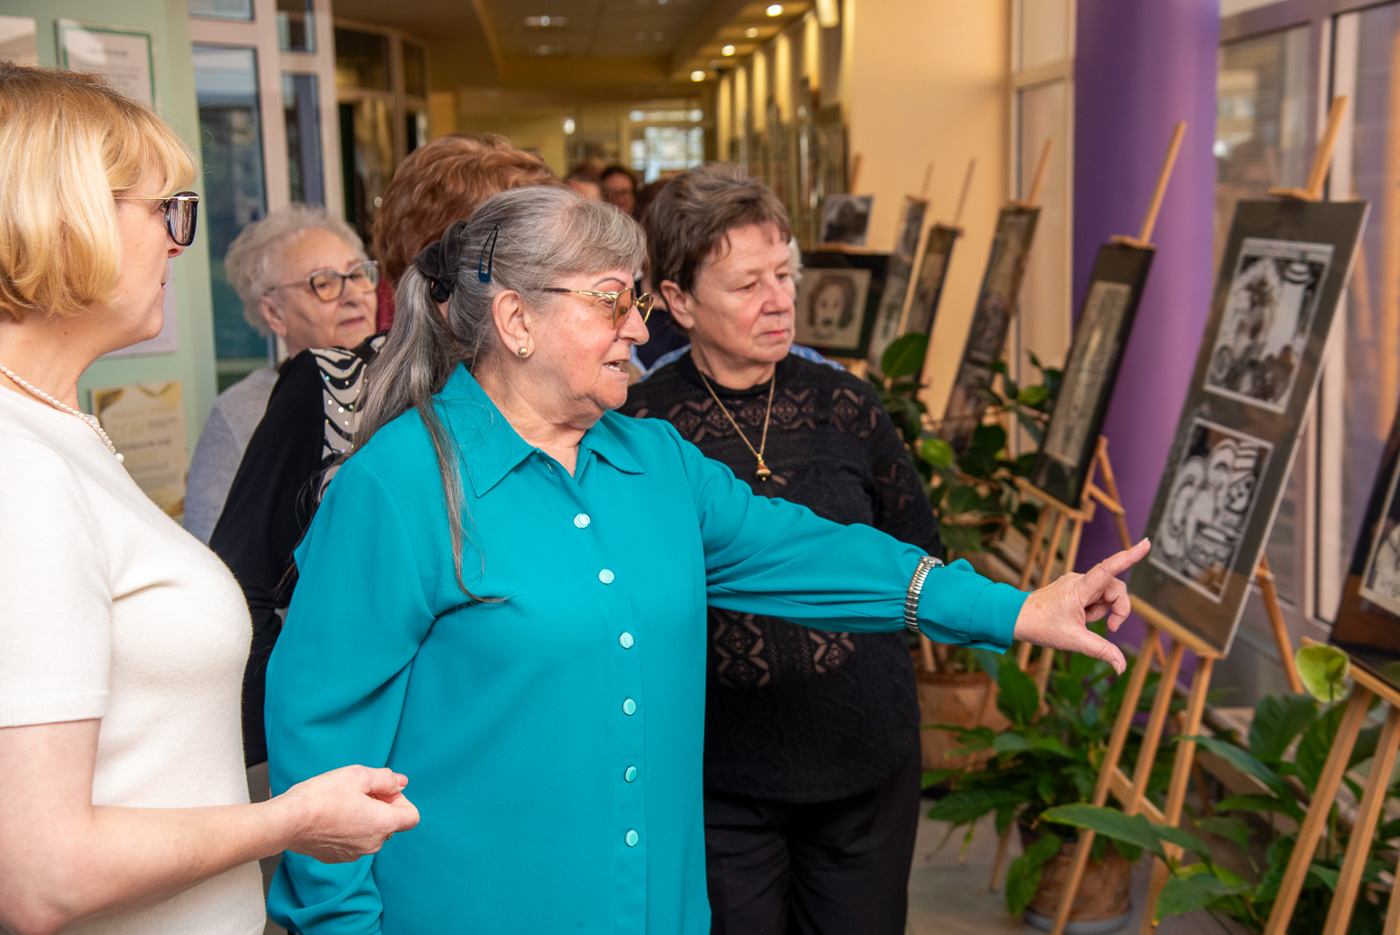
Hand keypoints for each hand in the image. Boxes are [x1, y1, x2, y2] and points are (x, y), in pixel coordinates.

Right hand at [276, 765, 420, 862]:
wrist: (288, 821)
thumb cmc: (323, 796)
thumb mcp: (359, 775)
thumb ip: (386, 778)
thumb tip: (401, 782)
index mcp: (383, 824)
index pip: (411, 816)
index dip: (400, 799)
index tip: (381, 790)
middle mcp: (373, 844)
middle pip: (390, 823)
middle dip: (380, 805)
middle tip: (358, 791)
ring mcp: (354, 853)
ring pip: (370, 832)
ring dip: (364, 816)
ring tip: (342, 802)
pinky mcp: (336, 857)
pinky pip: (352, 841)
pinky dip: (348, 828)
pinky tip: (331, 816)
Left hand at [1011, 538, 1150, 675]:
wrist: (1016, 618)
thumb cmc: (1041, 626)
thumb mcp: (1073, 640)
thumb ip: (1101, 651)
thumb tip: (1121, 666)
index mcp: (1080, 588)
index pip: (1109, 569)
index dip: (1129, 556)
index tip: (1146, 543)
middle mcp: (1080, 580)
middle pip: (1116, 589)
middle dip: (1118, 609)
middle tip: (1110, 629)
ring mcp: (1077, 583)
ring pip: (1106, 595)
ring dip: (1102, 611)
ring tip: (1082, 621)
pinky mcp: (1075, 588)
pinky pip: (1095, 597)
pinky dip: (1093, 610)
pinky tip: (1079, 617)